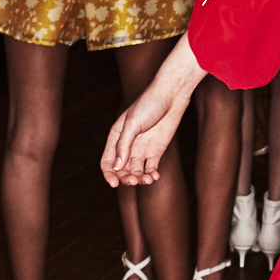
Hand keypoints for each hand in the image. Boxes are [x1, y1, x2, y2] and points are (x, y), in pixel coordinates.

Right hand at [101, 33, 203, 184]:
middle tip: (134, 181)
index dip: (109, 174)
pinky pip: (150, 168)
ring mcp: (142, 149)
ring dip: (140, 178)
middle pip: (122, 170)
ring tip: (147, 179)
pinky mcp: (156, 152)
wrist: (171, 96)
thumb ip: (123, 145)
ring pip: (136, 171)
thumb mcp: (132, 123)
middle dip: (126, 178)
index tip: (114, 183)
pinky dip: (151, 174)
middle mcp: (127, 146)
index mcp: (116, 137)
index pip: (108, 162)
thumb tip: (117, 166)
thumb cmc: (149, 104)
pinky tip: (154, 176)